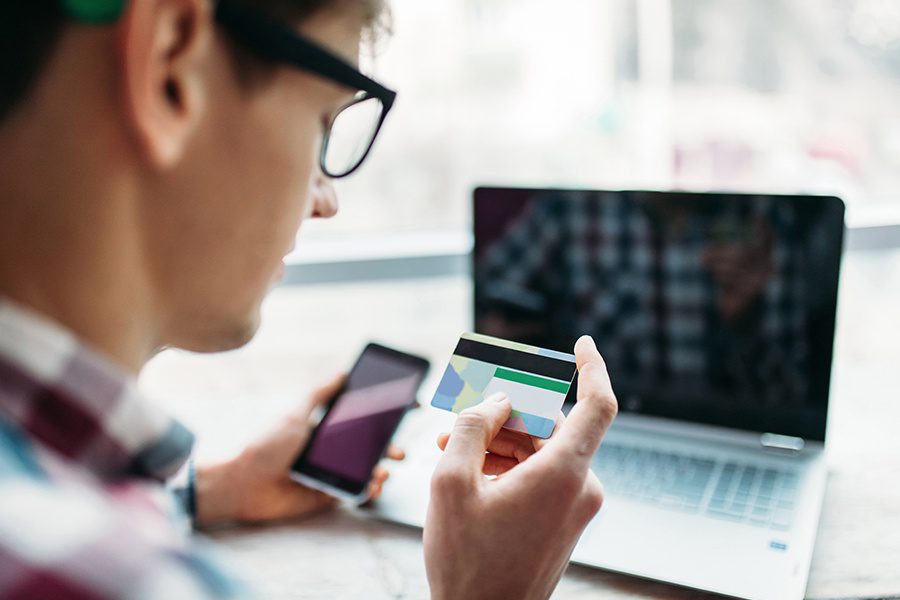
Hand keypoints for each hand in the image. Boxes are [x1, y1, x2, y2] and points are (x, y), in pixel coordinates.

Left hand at [194, 373, 403, 526]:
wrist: (242, 483)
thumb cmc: (266, 445)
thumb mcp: (294, 414)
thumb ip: (319, 394)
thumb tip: (342, 372)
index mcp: (325, 429)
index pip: (361, 419)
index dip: (385, 415)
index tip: (408, 408)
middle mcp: (331, 450)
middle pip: (370, 447)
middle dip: (390, 446)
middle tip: (399, 450)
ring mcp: (331, 474)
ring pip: (367, 471)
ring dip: (381, 470)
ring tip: (383, 471)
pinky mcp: (328, 496)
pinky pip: (355, 493)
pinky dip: (369, 490)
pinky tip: (373, 485)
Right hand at [424, 335, 617, 599]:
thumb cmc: (466, 562)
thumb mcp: (452, 484)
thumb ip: (473, 427)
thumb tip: (496, 400)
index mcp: (564, 475)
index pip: (598, 404)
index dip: (593, 367)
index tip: (582, 343)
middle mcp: (580, 487)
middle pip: (551, 425)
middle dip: (504, 414)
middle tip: (459, 416)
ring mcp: (574, 507)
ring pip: (541, 450)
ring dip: (500, 441)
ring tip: (450, 445)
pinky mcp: (563, 520)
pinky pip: (541, 475)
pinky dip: (509, 464)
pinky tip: (470, 468)